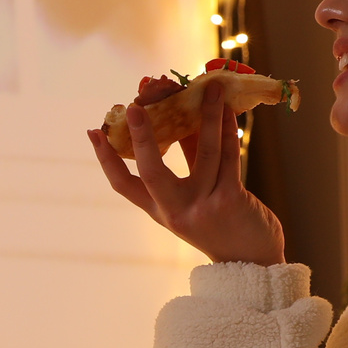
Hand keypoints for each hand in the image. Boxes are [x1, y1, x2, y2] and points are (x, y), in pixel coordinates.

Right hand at [88, 77, 285, 265]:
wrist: (254, 260)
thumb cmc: (223, 223)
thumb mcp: (196, 197)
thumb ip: (188, 160)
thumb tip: (182, 115)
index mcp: (160, 210)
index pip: (123, 185)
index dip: (106, 158)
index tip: (94, 131)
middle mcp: (175, 211)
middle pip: (151, 171)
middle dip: (142, 136)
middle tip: (131, 106)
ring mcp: (202, 206)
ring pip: (203, 152)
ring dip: (205, 115)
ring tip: (207, 87)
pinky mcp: (229, 199)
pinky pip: (228, 156)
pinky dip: (228, 129)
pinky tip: (228, 109)